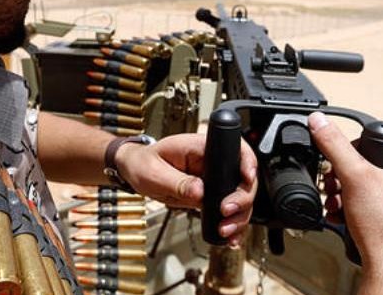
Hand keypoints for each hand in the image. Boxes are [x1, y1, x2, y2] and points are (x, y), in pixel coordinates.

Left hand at [115, 133, 257, 243]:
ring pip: (240, 198)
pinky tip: (229, 237)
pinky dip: (231, 225)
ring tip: (225, 230)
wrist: (135, 171)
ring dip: (238, 217)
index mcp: (200, 147)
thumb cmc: (143, 163)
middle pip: (243, 178)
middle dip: (241, 199)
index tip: (246, 179)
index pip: (235, 148)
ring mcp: (214, 180)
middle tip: (226, 213)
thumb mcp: (154, 172)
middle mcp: (212, 162)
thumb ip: (177, 182)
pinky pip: (228, 210)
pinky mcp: (211, 195)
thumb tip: (200, 192)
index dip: (247, 162)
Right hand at [309, 112, 382, 292]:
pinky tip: (345, 220)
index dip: (350, 156)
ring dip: (345, 197)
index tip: (339, 170)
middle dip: (343, 181)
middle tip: (334, 190)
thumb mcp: (354, 176)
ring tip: (337, 207)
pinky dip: (356, 212)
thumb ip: (334, 144)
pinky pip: (375, 208)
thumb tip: (319, 121)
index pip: (374, 144)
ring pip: (369, 189)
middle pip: (369, 168)